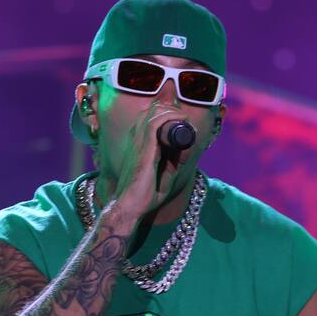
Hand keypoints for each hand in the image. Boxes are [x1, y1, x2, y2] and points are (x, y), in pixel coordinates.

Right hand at [107, 99, 188, 221]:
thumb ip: (174, 161)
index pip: (149, 118)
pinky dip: (170, 117)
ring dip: (172, 111)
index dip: (165, 113)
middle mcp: (137, 140)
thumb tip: (186, 147)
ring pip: (153, 113)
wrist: (130, 206)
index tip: (181, 120)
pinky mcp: (144, 149)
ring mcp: (138, 143)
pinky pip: (155, 123)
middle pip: (151, 111)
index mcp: (139, 145)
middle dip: (170, 109)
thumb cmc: (144, 195)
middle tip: (184, 119)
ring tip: (184, 118)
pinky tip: (182, 119)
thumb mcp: (165, 176)